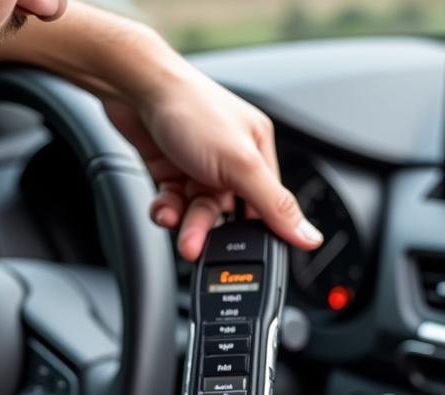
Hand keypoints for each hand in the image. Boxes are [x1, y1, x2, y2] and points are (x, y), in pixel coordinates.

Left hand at [105, 68, 324, 260]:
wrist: (134, 86)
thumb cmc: (190, 108)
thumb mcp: (241, 163)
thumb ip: (274, 205)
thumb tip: (309, 236)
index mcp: (258, 152)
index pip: (268, 207)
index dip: (257, 233)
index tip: (245, 257)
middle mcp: (231, 160)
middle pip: (228, 215)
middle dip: (210, 233)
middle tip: (197, 247)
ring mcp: (199, 167)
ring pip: (198, 214)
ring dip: (187, 226)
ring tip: (178, 230)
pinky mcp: (171, 171)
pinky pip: (174, 205)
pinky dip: (167, 212)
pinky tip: (163, 209)